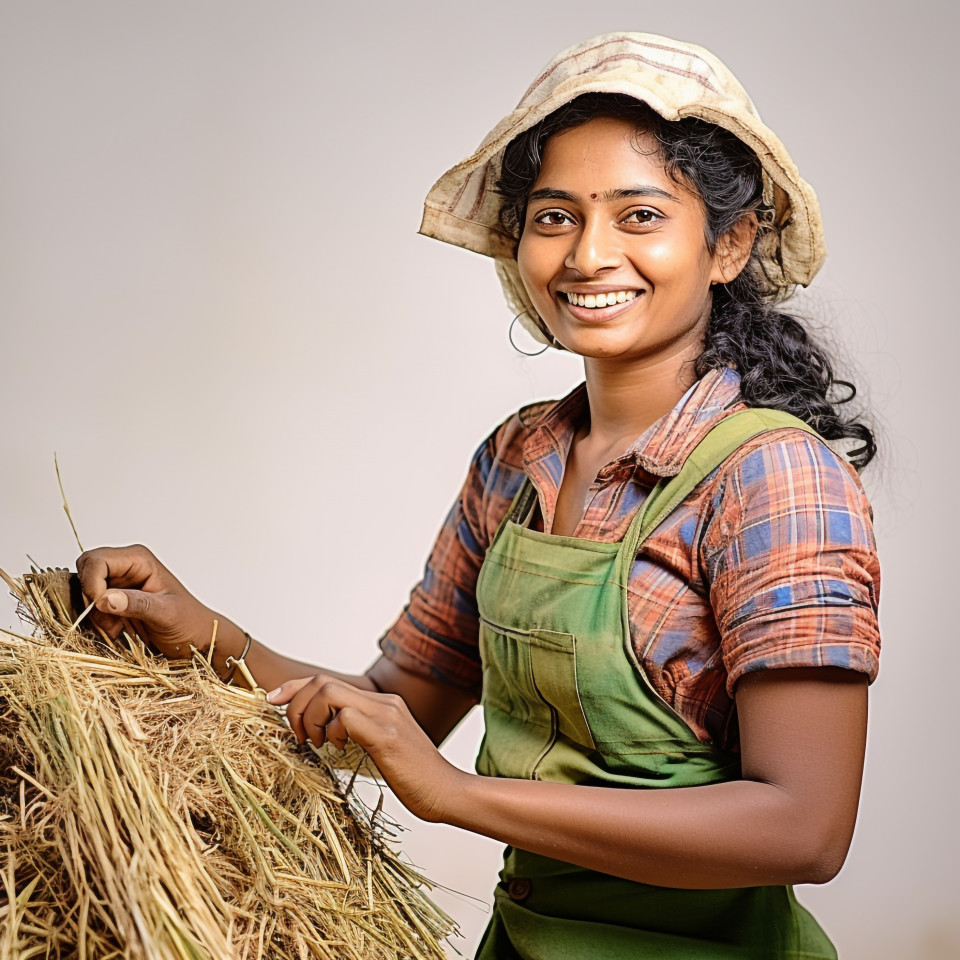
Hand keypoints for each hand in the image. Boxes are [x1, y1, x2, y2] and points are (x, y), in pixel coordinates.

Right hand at [76, 544, 232, 658]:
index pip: (96, 560)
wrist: (197, 640)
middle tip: (109, 619)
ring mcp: (117, 586)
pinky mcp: (114, 604)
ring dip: (95, 615)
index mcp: (138, 560)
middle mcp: (125, 569)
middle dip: (90, 598)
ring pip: (84, 595)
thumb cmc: (190, 622)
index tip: (100, 604)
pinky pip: (90, 610)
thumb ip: (137, 604)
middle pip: (85, 574)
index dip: (91, 582)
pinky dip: (97, 624)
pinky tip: (118, 631)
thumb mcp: (166, 613)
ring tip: (119, 628)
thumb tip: (105, 598)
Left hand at [267, 676, 464, 821]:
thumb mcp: (383, 749)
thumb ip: (360, 733)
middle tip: (297, 736)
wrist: (448, 792)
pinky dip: (331, 731)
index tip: (272, 701)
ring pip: (329, 692)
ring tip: (315, 743)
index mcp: (381, 703)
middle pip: (322, 681)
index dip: (295, 687)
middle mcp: (383, 701)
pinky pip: (345, 717)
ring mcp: (386, 715)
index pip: (328, 681)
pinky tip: (337, 750)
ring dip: (309, 717)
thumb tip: (327, 734)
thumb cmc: (415, 779)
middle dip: (295, 704)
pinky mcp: (386, 734)